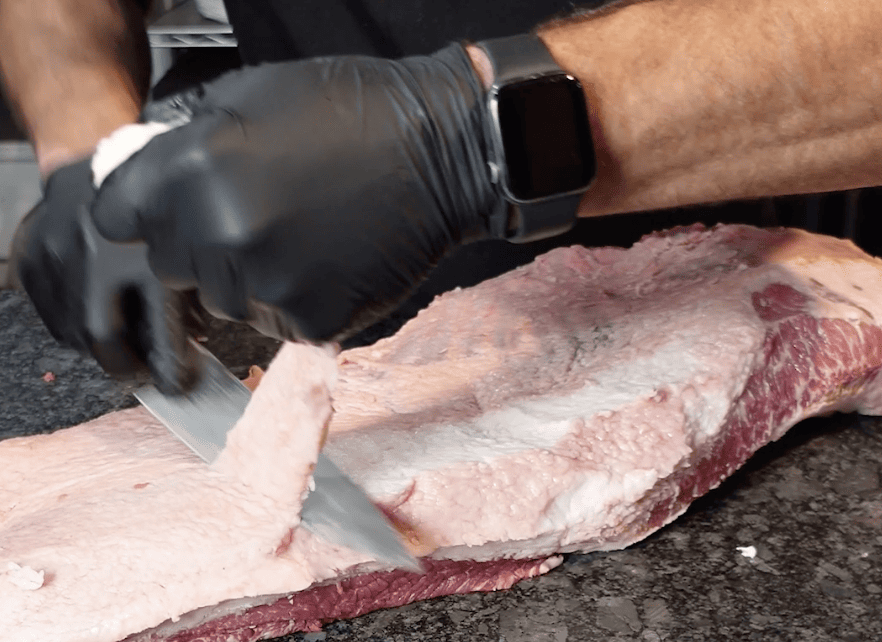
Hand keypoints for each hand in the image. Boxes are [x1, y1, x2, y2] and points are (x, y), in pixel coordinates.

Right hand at [12, 159, 203, 392]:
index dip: (170, 369)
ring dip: (98, 346)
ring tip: (121, 343)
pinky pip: (47, 311)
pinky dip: (70, 323)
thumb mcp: (184, 246)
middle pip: (102, 336)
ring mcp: (56, 252)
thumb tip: (196, 343)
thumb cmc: (154, 208)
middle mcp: (98, 253)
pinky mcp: (30, 254)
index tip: (179, 386)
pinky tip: (92, 313)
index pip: (159, 333)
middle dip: (124, 366)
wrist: (99, 159)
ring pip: (71, 330)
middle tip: (141, 376)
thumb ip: (189, 294)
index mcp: (148, 252)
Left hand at [92, 44, 501, 342]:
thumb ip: (186, 143)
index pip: (119, 218)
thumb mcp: (251, 96)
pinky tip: (330, 261)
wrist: (443, 150)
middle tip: (259, 217)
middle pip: (174, 267)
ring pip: (227, 301)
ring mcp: (268, 283)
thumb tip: (148, 181)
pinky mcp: (312, 320)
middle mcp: (220, 231)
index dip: (145, 214)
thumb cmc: (351, 114)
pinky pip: (279, 323)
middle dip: (203, 246)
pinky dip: (298, 301)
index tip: (168, 214)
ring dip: (252, 278)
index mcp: (192, 168)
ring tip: (303, 237)